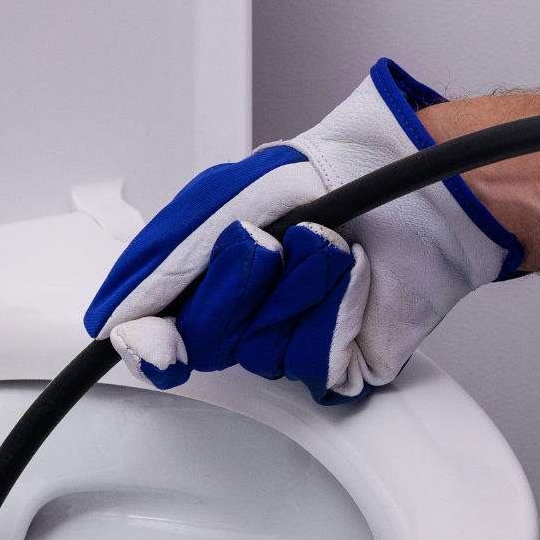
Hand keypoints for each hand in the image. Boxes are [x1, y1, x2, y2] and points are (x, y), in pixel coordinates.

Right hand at [84, 59, 522, 403]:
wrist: (420, 187)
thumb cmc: (331, 176)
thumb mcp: (222, 198)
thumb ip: (162, 261)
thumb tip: (119, 323)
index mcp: (207, 275)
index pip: (155, 331)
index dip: (149, 343)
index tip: (155, 343)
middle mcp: (246, 314)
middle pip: (204, 341)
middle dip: (235, 287)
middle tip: (264, 243)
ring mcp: (292, 339)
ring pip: (260, 351)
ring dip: (297, 287)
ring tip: (327, 247)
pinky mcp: (339, 363)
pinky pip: (314, 360)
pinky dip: (334, 309)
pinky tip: (354, 278)